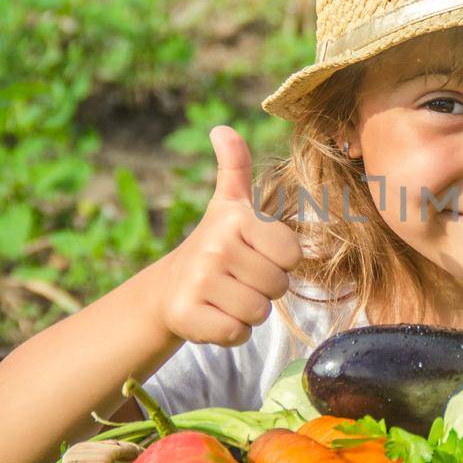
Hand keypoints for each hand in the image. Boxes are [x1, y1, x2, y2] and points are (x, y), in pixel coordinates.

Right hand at [156, 126, 302, 346]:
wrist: (169, 288)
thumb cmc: (215, 245)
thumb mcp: (228, 204)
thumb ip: (235, 166)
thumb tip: (222, 128)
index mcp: (235, 219)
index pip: (292, 254)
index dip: (279, 260)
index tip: (255, 253)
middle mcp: (215, 248)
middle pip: (278, 286)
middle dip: (264, 288)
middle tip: (238, 277)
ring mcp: (199, 283)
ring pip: (259, 313)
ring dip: (249, 311)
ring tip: (226, 295)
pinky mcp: (189, 317)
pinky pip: (237, 334)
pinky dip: (231, 331)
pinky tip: (215, 315)